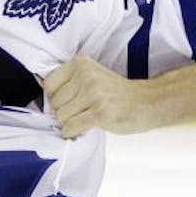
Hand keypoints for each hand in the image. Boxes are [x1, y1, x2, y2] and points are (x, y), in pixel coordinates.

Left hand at [44, 56, 195, 138]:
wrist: (148, 103)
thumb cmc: (118, 94)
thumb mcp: (92, 77)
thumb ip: (71, 83)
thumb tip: (47, 104)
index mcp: (81, 63)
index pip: (49, 84)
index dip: (55, 99)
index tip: (67, 104)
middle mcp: (86, 75)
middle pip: (54, 103)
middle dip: (63, 113)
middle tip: (79, 114)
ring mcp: (93, 93)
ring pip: (62, 116)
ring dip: (70, 124)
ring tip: (85, 120)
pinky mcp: (100, 112)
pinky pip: (72, 127)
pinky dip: (73, 133)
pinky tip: (84, 129)